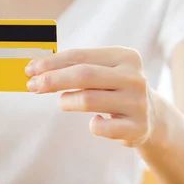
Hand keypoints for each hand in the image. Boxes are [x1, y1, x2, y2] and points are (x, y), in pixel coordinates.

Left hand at [25, 47, 156, 147]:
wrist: (152, 118)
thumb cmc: (115, 89)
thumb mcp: (104, 71)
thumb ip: (75, 67)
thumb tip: (37, 70)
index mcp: (125, 56)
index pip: (80, 55)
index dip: (52, 62)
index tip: (30, 69)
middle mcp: (134, 77)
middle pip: (83, 75)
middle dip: (52, 80)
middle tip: (32, 86)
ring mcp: (138, 103)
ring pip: (87, 100)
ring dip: (67, 101)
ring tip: (64, 102)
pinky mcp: (137, 128)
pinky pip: (100, 128)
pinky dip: (92, 125)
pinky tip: (95, 122)